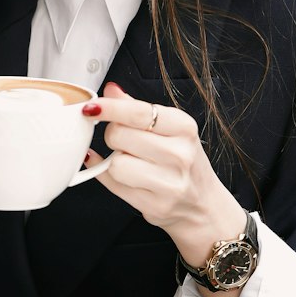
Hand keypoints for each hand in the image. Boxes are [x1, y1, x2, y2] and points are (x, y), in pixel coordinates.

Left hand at [84, 83, 243, 266]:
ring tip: (130, 161)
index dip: (110, 108)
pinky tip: (117, 171)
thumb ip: (137, 108)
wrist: (202, 205)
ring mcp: (169, 184)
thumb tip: (111, 90)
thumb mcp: (170, 129)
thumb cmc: (183, 162)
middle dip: (113, 135)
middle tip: (122, 140)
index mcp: (184, 128)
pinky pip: (114, 185)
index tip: (93, 106)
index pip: (138, 112)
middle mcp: (180, 155)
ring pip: (116, 164)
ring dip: (114, 160)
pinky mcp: (155, 206)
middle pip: (119, 136)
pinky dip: (108, 175)